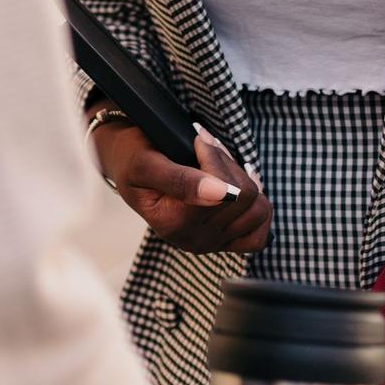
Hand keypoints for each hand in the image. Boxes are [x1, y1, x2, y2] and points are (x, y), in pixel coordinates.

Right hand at [91, 119, 270, 254]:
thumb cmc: (134, 158)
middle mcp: (194, 240)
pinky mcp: (222, 242)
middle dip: (229, 166)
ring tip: (219, 167)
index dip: (217, 157)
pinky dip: (256, 210)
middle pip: (246, 197)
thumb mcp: (147, 163)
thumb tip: (221, 193)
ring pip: (258, 210)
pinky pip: (258, 235)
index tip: (197, 140)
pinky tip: (239, 190)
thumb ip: (181, 180)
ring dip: (243, 180)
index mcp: (174, 224)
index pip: (230, 191)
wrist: (126, 165)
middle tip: (206, 150)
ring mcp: (210, 244)